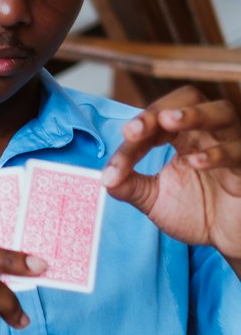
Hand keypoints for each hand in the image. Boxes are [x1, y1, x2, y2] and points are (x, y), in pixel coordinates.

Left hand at [102, 86, 240, 257]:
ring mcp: (230, 144)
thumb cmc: (197, 211)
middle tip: (135, 129)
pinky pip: (237, 151)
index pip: (155, 122)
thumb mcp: (154, 199)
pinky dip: (216, 153)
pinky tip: (195, 162)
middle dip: (160, 109)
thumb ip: (130, 187)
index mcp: (183, 135)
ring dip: (194, 115)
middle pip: (190, 98)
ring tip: (170, 122)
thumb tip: (105, 178)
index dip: (132, 140)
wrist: (226, 236)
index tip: (114, 169)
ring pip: (221, 113)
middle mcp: (207, 132)